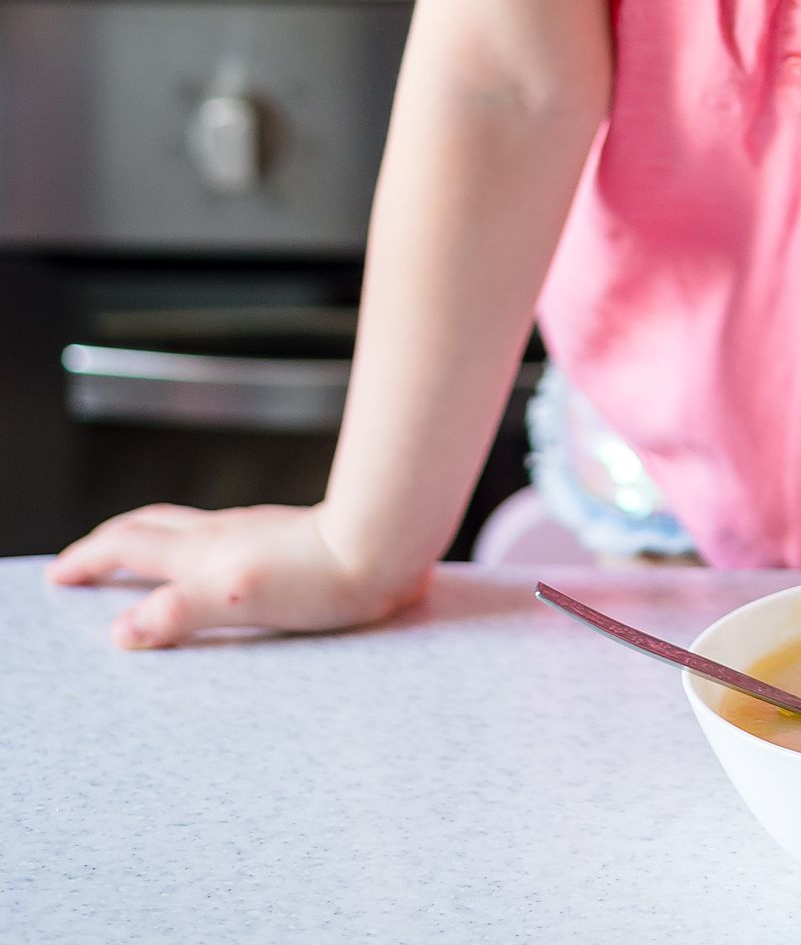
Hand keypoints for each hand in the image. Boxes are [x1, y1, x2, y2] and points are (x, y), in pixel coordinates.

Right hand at [46, 503, 427, 650]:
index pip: (128, 545)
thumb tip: (121, 631)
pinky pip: (216, 535)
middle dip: (108, 542)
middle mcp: (220, 533)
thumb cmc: (321, 577)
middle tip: (81, 560)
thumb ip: (177, 612)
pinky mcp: (280, 537)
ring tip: (135, 555)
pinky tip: (209, 559)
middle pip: (148, 525)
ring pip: (182, 525)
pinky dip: (189, 544)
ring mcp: (250, 531)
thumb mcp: (237, 600)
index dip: (88, 558)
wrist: (385, 547)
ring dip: (147, 538)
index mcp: (201, 551)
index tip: (59, 573)